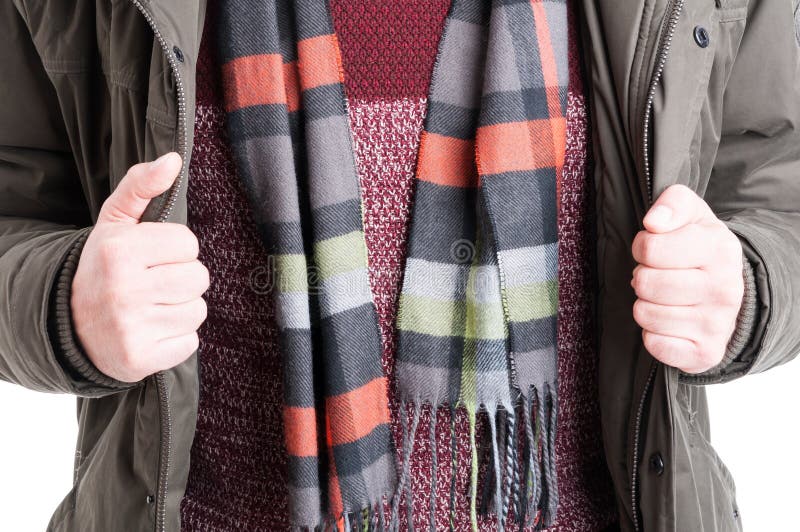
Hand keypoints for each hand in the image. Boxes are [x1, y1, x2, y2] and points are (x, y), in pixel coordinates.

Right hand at [71, 153, 209, 382]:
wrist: (71, 325)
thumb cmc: (104, 267)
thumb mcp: (115, 223)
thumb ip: (141, 186)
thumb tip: (174, 159)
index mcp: (119, 251)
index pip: (189, 244)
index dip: (176, 250)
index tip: (153, 257)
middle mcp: (124, 289)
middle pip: (199, 278)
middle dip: (183, 278)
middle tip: (154, 283)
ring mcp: (132, 327)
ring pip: (198, 310)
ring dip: (182, 308)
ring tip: (152, 306)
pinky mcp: (141, 358)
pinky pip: (190, 341)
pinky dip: (177, 337)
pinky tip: (152, 329)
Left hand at [631, 185, 743, 373]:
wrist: (729, 290)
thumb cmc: (698, 246)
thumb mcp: (690, 214)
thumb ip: (671, 203)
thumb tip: (654, 222)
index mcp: (720, 248)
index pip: (649, 247)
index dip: (642, 247)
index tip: (654, 251)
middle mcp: (724, 288)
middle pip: (645, 283)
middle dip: (643, 277)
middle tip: (659, 276)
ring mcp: (717, 324)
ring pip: (645, 314)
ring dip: (646, 305)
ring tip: (665, 298)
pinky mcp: (705, 353)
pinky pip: (655, 344)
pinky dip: (653, 334)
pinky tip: (670, 322)